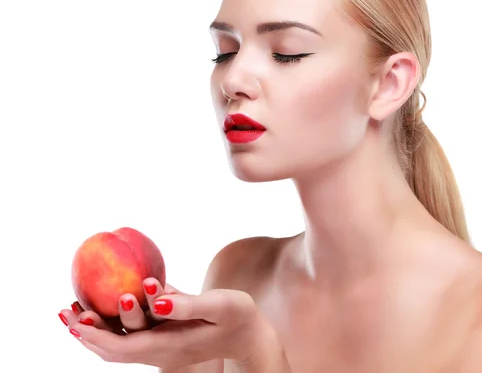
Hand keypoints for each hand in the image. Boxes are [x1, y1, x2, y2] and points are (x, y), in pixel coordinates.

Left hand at [59, 282, 282, 370]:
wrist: (250, 336)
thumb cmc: (238, 318)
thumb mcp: (219, 306)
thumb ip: (187, 305)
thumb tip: (156, 300)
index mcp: (170, 343)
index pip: (122, 346)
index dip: (96, 335)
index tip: (75, 320)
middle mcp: (161, 348)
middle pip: (113, 349)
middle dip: (86, 333)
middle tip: (64, 312)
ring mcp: (163, 345)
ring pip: (119, 344)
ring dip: (95, 330)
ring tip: (75, 310)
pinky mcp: (167, 337)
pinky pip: (131, 335)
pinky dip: (112, 325)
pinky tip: (107, 305)